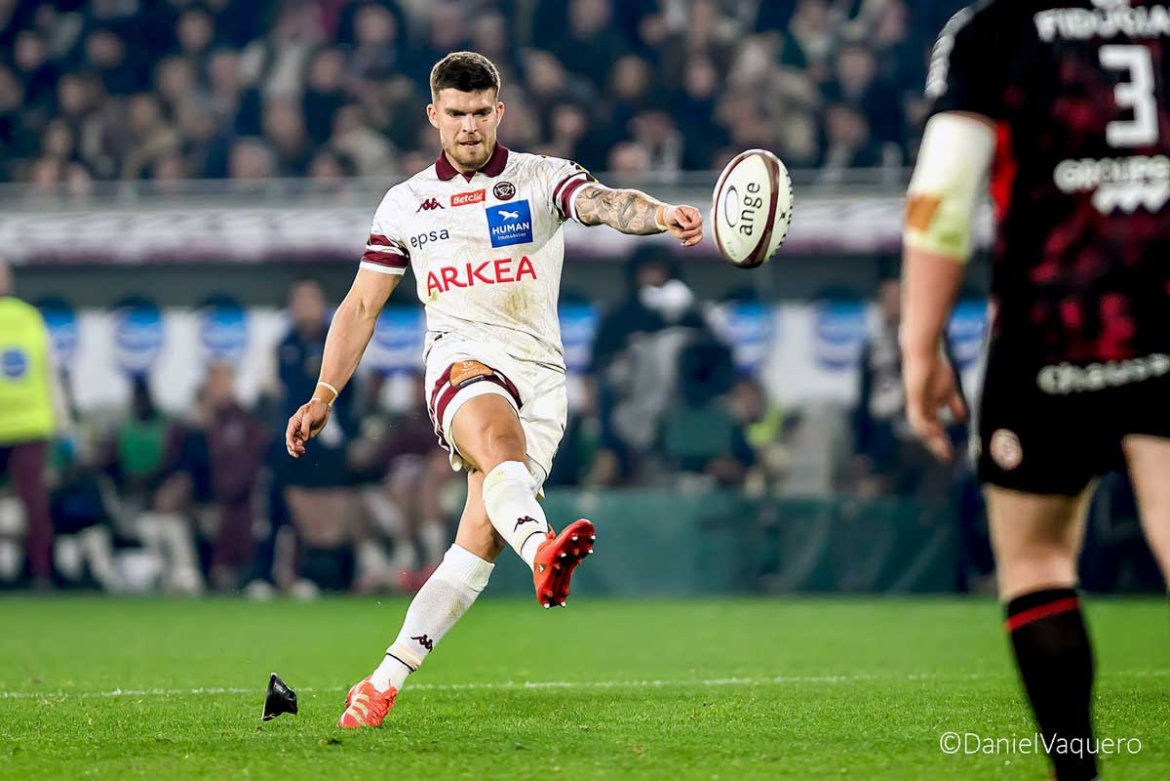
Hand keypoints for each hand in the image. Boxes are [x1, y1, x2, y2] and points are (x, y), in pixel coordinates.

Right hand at [285, 398, 330, 457]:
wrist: (323, 406)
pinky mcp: (307, 434)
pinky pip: (302, 443)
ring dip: (296, 449)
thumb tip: (304, 439)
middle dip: (292, 448)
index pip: (289, 434)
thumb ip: (305, 428)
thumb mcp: (309, 416)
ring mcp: (301, 432)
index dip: (290, 442)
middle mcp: (296, 428)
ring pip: (295, 443)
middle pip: (290, 441)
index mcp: (294, 423)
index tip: (294, 448)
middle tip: (298, 453)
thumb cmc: (315, 408)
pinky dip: (301, 448)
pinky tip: (303, 451)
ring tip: (302, 452)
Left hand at [662, 204, 702, 246]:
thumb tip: (687, 227)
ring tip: (684, 243)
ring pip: (699, 236)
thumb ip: (681, 219)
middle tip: (681, 234)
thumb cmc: (672, 214)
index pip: (699, 221)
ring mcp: (696, 227)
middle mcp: (697, 220)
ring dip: (692, 241)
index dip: (693, 226)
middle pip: (699, 230)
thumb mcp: (675, 213)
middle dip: (690, 234)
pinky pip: (696, 241)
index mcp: (694, 212)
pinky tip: (683, 244)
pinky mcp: (693, 234)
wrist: (669, 218)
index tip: (685, 227)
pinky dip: (690, 243)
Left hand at [903, 348, 967, 462]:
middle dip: (937, 444)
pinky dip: (926, 425)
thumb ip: (953, 404)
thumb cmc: (934, 367)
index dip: (940, 439)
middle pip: (928, 430)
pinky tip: (935, 432)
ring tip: (943, 449)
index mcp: (927, 407)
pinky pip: (919, 415)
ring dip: (932, 438)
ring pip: (921, 426)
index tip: (950, 452)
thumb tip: (962, 419)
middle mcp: (920, 408)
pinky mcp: (914, 397)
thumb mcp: (949, 389)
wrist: (922, 351)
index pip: (934, 427)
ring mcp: (916, 402)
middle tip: (947, 457)